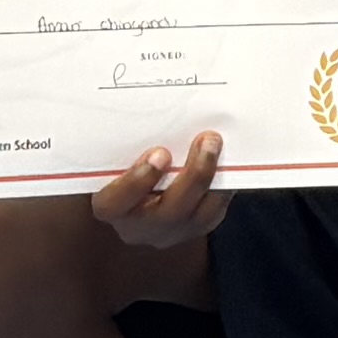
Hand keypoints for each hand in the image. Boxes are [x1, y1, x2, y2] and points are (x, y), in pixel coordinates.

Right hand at [88, 128, 230, 246]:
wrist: (137, 195)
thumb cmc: (121, 167)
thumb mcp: (116, 158)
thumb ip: (128, 147)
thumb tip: (146, 105)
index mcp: (110, 208)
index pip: (115, 203)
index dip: (137, 181)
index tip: (159, 153)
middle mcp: (138, 227)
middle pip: (168, 212)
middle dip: (193, 175)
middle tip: (206, 139)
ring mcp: (170, 233)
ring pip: (198, 215)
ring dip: (213, 177)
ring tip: (218, 144)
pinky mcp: (196, 228)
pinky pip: (215, 210)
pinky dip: (224, 184)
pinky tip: (228, 159)